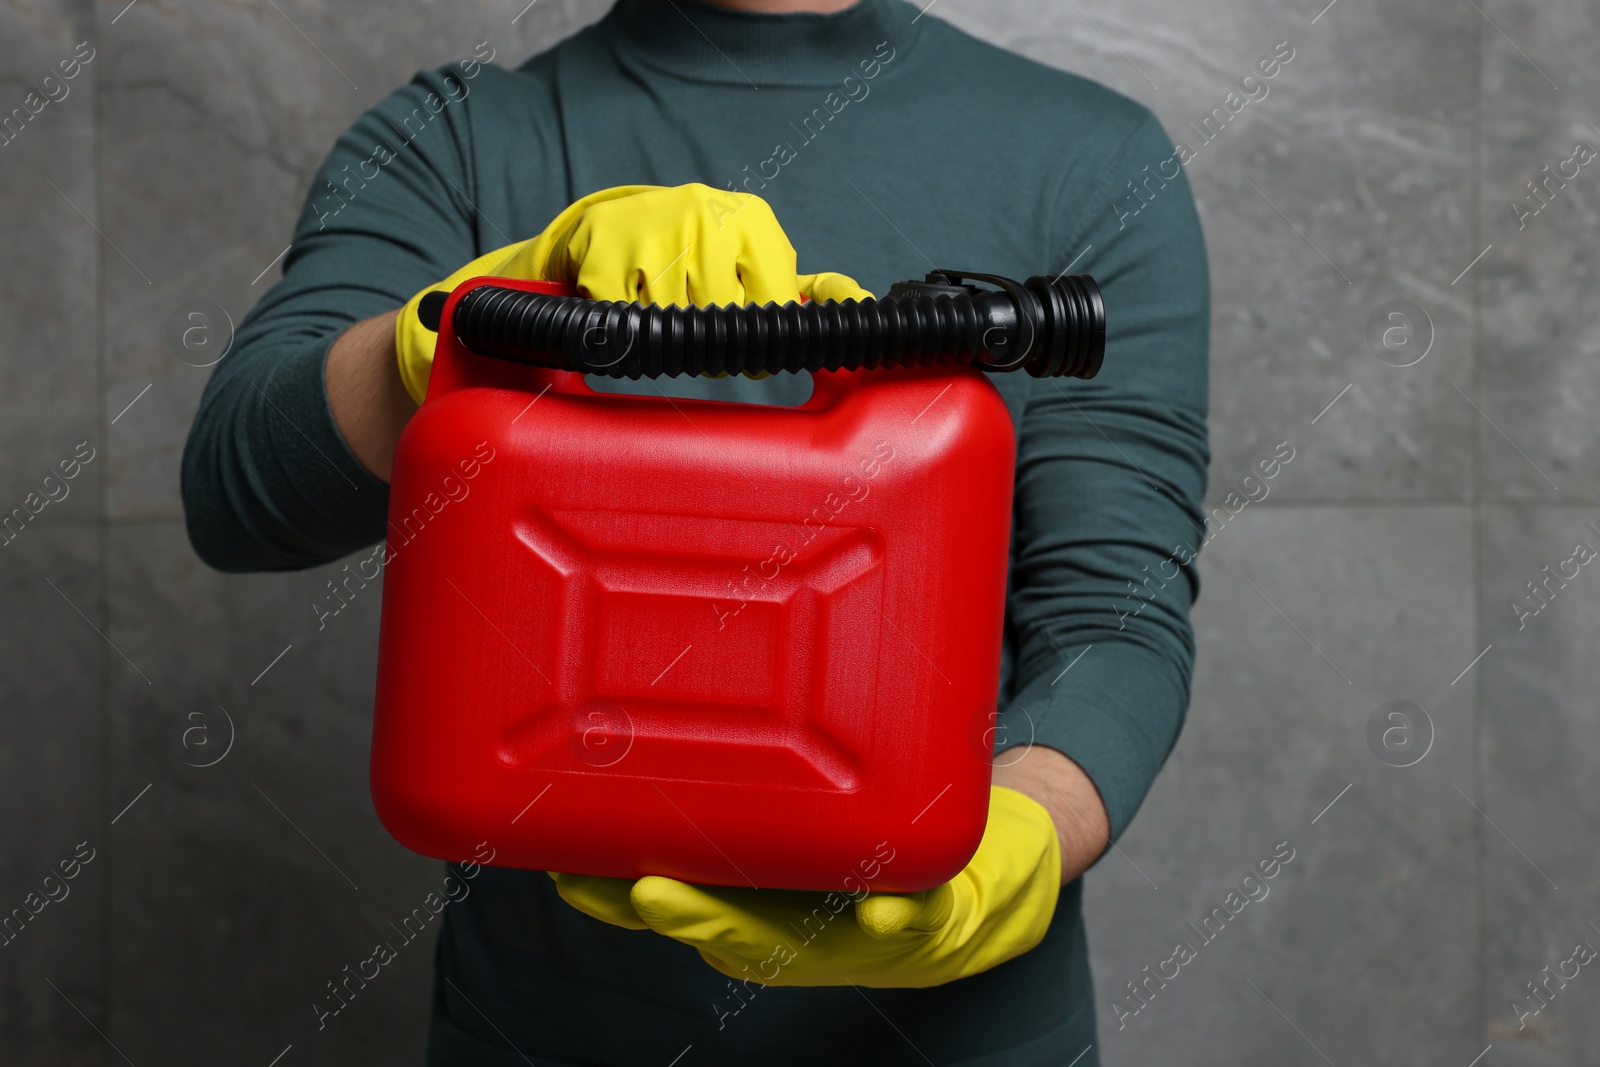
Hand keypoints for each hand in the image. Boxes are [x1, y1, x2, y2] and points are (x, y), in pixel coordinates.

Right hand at [394, 183, 871, 402]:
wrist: (606, 225)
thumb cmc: (694, 256)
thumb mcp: (755, 263)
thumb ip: (810, 292)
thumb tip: (863, 305)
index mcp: (752, 221)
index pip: (772, 305)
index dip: (757, 343)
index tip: (742, 349)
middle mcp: (708, 214)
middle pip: (722, 319)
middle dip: (708, 343)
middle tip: (691, 331)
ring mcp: (655, 226)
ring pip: (674, 321)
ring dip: (662, 335)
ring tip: (657, 313)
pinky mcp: (605, 246)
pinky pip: (622, 315)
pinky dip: (620, 328)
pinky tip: (621, 309)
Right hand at [550, 785, 1060, 988]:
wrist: (995, 862)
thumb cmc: (877, 814)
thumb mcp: (812, 779)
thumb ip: (757, 738)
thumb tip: (676, 641)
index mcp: (756, 892)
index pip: (668, 892)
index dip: (607, 888)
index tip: (557, 865)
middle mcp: (797, 924)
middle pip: (719, 925)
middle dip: (669, 909)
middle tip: (624, 884)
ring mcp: (861, 928)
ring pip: (793, 938)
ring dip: (738, 925)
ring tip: (690, 901)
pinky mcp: (935, 909)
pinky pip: (914, 918)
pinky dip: (896, 919)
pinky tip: (883, 911)